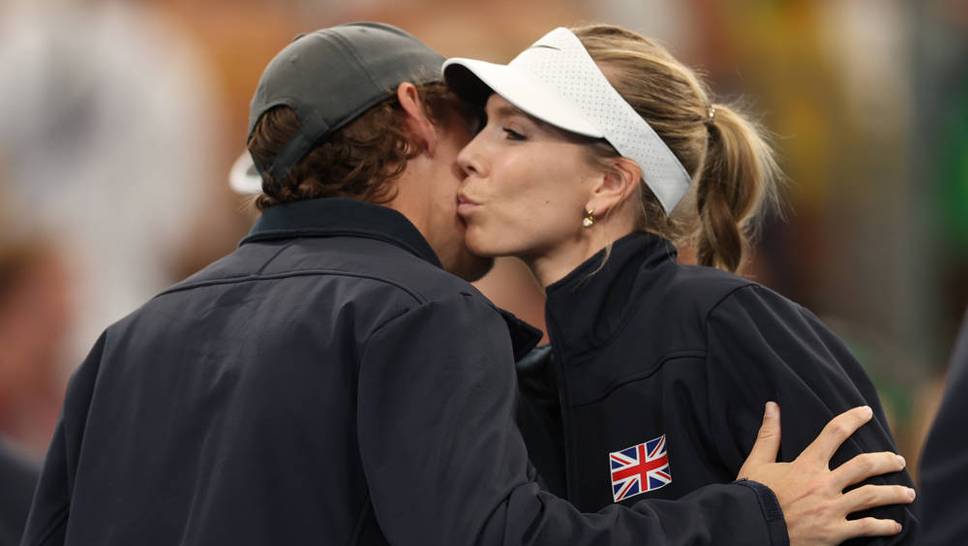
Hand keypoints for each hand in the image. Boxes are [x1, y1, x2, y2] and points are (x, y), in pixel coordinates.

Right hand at [737, 403, 914, 545]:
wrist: (752, 527)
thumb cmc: (753, 495)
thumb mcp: (757, 462)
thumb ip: (768, 434)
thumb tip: (772, 406)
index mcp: (807, 465)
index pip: (834, 433)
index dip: (852, 419)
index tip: (866, 412)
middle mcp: (824, 484)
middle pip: (864, 466)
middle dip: (886, 460)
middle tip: (898, 460)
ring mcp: (832, 508)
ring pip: (872, 496)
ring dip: (894, 493)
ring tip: (908, 492)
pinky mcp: (834, 532)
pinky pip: (866, 527)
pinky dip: (883, 526)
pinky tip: (894, 525)